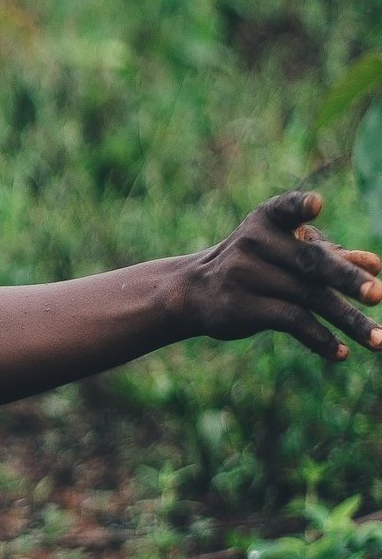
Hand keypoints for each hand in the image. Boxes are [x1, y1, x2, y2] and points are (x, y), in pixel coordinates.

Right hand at [182, 191, 381, 360]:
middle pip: (310, 261)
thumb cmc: (254, 266)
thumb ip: (330, 257)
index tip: (316, 204)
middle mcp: (253, 243)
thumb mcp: (286, 254)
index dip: (299, 206)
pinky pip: (290, 321)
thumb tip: (375, 264)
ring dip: (348, 321)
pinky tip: (342, 353)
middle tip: (379, 295)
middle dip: (347, 279)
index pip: (285, 209)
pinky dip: (320, 338)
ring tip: (379, 341)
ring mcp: (244, 274)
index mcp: (267, 221)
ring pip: (308, 298)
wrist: (195, 292)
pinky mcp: (240, 306)